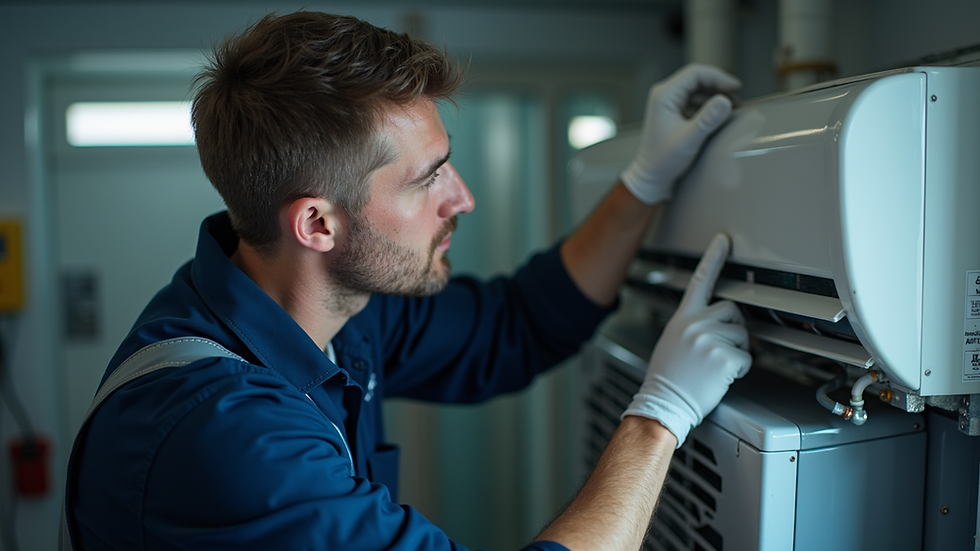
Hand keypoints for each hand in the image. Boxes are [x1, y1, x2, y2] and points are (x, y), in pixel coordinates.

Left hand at [621, 63, 740, 204]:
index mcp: (664, 95)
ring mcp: (668, 103)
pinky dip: (709, 105)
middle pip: (697, 79)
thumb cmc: (664, 161)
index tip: (736, 88)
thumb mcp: (689, 140)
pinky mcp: (674, 113)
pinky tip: (719, 115)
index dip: (718, 77)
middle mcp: (664, 95)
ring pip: (697, 89)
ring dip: (715, 95)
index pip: (695, 73)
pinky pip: (695, 101)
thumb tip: (725, 101)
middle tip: (737, 97)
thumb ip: (707, 120)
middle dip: (718, 86)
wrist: (652, 177)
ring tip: (731, 107)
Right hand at [623, 233, 751, 446]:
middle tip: (718, 350)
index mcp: (682, 317)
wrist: (662, 403)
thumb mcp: (672, 340)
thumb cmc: (668, 377)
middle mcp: (695, 323)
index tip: (723, 241)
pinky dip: (739, 370)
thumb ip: (694, 325)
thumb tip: (721, 322)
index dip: (713, 258)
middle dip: (734, 328)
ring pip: (743, 335)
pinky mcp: (724, 358)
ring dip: (737, 352)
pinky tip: (720, 377)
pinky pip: (747, 358)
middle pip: (733, 310)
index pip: (700, 280)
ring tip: (714, 367)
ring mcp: (709, 339)